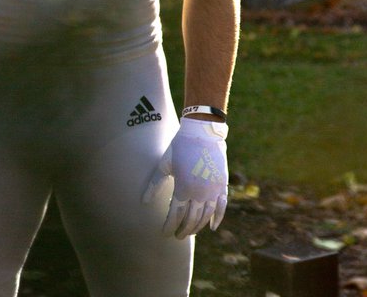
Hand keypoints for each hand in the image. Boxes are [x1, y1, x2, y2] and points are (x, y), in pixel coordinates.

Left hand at [143, 118, 227, 238]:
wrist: (202, 130)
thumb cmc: (180, 146)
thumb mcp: (164, 164)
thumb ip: (155, 184)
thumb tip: (144, 202)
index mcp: (183, 188)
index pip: (175, 216)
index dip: (169, 226)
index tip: (164, 234)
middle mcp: (199, 193)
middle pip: (191, 219)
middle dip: (183, 230)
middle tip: (177, 236)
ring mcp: (213, 190)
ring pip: (205, 216)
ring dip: (197, 227)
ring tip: (190, 232)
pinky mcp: (222, 185)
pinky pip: (222, 207)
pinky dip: (217, 219)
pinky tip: (212, 227)